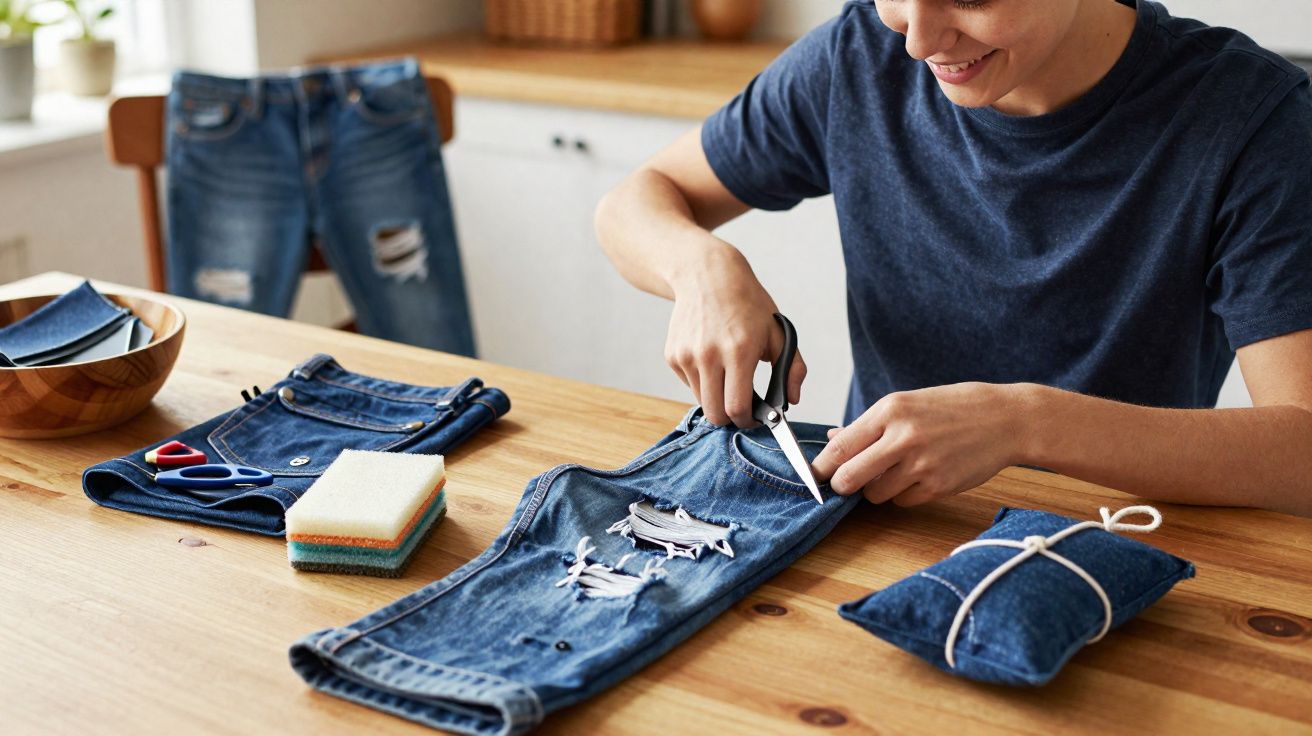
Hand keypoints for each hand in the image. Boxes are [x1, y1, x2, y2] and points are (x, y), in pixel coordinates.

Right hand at [665, 245, 805, 426]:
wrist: (708, 276)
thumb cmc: (747, 304)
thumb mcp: (780, 331)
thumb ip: (792, 368)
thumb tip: (791, 400)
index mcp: (739, 351)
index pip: (737, 408)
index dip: (748, 421)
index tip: (754, 417)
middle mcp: (709, 355)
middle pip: (715, 414)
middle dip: (730, 418)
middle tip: (741, 406)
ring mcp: (687, 356)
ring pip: (701, 401)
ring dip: (716, 397)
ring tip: (727, 375)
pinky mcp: (673, 355)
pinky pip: (690, 384)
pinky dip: (702, 381)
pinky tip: (711, 359)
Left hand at [810, 382, 1035, 505]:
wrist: (1006, 419)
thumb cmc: (953, 408)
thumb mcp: (908, 403)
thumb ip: (868, 425)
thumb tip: (832, 439)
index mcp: (890, 410)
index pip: (840, 448)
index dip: (821, 467)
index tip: (814, 476)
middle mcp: (902, 437)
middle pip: (849, 478)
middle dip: (841, 485)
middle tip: (844, 484)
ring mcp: (921, 464)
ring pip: (875, 494)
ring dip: (877, 489)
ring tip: (895, 471)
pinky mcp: (938, 486)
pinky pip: (902, 501)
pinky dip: (904, 494)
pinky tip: (919, 476)